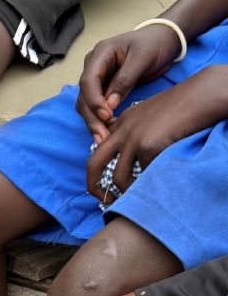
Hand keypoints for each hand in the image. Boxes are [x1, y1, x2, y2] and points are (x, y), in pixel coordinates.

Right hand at [78, 24, 184, 138]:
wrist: (165, 39)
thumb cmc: (154, 43)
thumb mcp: (142, 59)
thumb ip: (124, 80)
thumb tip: (109, 105)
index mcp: (100, 55)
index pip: (88, 81)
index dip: (93, 100)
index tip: (106, 115)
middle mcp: (94, 67)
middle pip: (83, 96)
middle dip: (91, 117)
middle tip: (101, 135)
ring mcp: (99, 78)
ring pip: (87, 104)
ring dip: (94, 122)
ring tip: (103, 138)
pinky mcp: (106, 87)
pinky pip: (98, 105)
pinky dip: (101, 119)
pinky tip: (107, 131)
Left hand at [86, 66, 227, 200]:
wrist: (201, 95)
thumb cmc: (183, 106)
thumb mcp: (150, 116)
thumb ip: (136, 132)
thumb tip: (132, 159)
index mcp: (121, 122)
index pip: (100, 150)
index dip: (99, 170)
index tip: (104, 184)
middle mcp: (122, 130)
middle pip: (94, 163)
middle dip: (93, 186)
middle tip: (102, 200)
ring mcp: (133, 138)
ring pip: (118, 177)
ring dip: (125, 192)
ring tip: (134, 198)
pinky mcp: (148, 146)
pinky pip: (146, 173)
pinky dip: (152, 180)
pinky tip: (160, 177)